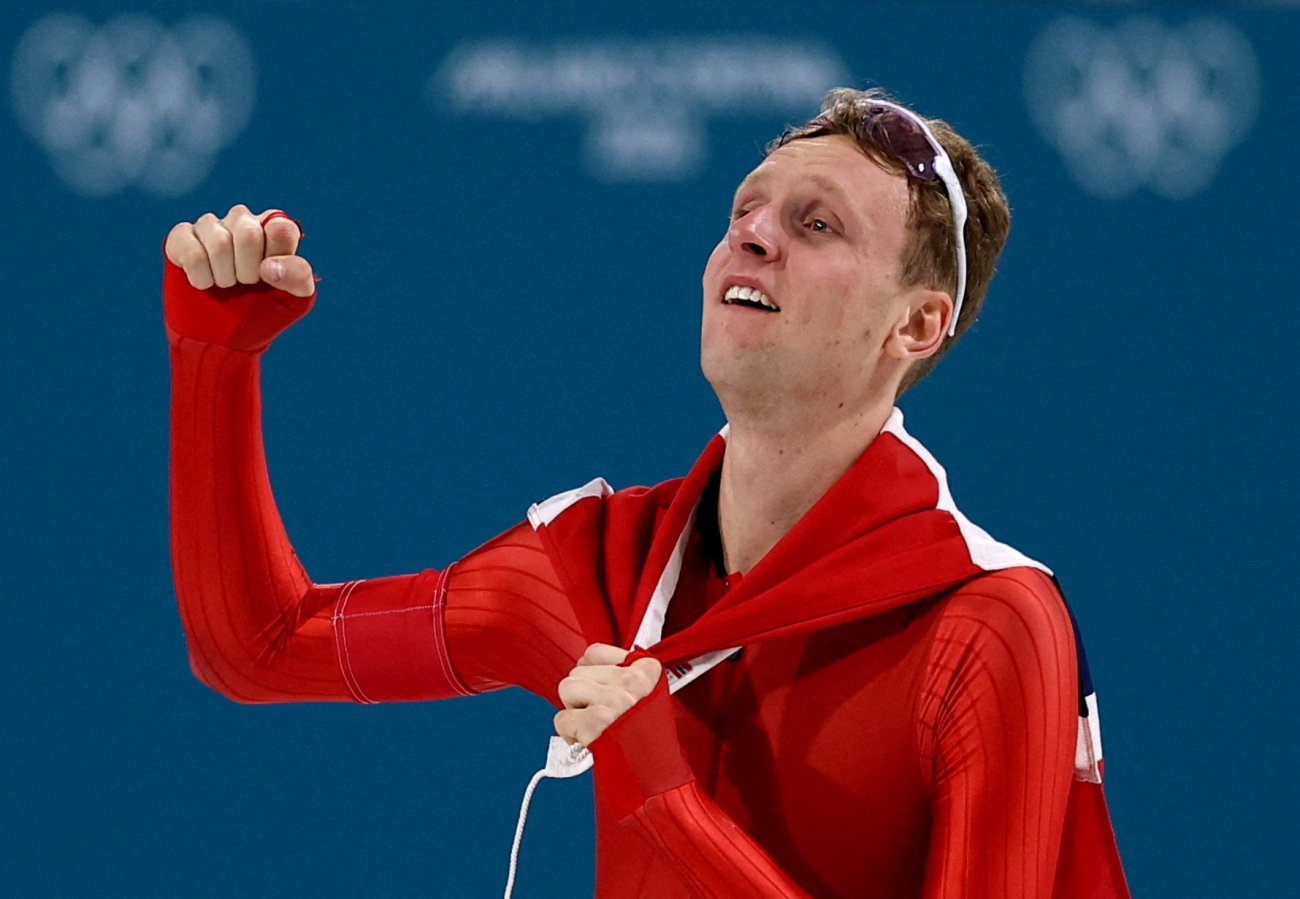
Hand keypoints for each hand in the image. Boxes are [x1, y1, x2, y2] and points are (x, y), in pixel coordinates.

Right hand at [163, 205, 316, 350]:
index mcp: (274, 229)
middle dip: (248, 272)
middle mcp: (243, 221)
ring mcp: (211, 227)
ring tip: (226, 285)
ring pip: (218, 242)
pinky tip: (204, 284)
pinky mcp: (182, 238)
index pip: (281, 228)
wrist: (223, 338)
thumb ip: (298, 277)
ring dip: (224, 276)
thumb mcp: (295, 301)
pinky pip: (191, 250)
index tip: (270, 278)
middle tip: (245, 284)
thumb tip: (268, 266)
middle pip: (248, 232)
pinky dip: (200, 277)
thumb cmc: (264, 313)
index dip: (275, 259)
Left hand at [553, 644, 662, 746]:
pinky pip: (561, 719)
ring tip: (593, 726)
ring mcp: (614, 702)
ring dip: (573, 711)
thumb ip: (621, 673)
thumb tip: (582, 662)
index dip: (591, 673)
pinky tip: (588, 741)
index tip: (600, 689)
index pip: (594, 652)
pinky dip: (569, 734)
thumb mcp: (648, 695)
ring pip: (566, 689)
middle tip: (601, 716)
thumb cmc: (648, 738)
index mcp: (646, 670)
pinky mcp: (596, 725)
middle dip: (581, 695)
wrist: (657, 778)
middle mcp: (631, 682)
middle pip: (576, 672)